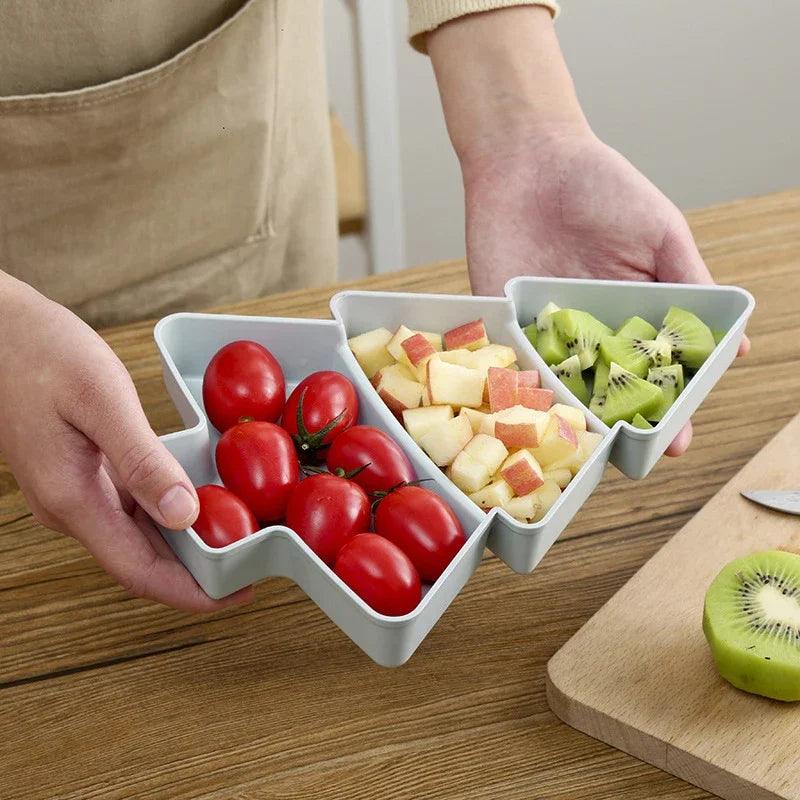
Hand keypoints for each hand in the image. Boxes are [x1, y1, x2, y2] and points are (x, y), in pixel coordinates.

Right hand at [0, 274, 252, 609]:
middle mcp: (71, 506)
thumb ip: (141, 460)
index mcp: (72, 498)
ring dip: (184, 547)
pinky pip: (131, 509)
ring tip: (236, 539)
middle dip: (195, 575)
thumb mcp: (100, 399)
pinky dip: (168, 514)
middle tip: (250, 566)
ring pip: (137, 537)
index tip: (238, 595)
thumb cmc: (40, 353)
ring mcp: (74, 491)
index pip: (138, 572)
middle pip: (140, 562)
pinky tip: (199, 502)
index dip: (190, 593)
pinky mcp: (81, 473)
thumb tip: (186, 515)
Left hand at [461, 125, 749, 454]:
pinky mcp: (502, 321)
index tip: (678, 437)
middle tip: (634, 456)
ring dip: (572, 418)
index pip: (653, 373)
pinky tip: (534, 414)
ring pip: (559, 386)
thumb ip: (689, 284)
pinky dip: (519, 388)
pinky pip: (510, 362)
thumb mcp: (661, 233)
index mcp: (631, 315)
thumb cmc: (603, 187)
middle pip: (606, 390)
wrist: (529, 157)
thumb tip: (736, 343)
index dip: (669, 407)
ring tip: (587, 449)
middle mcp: (588, 332)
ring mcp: (543, 330)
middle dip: (621, 425)